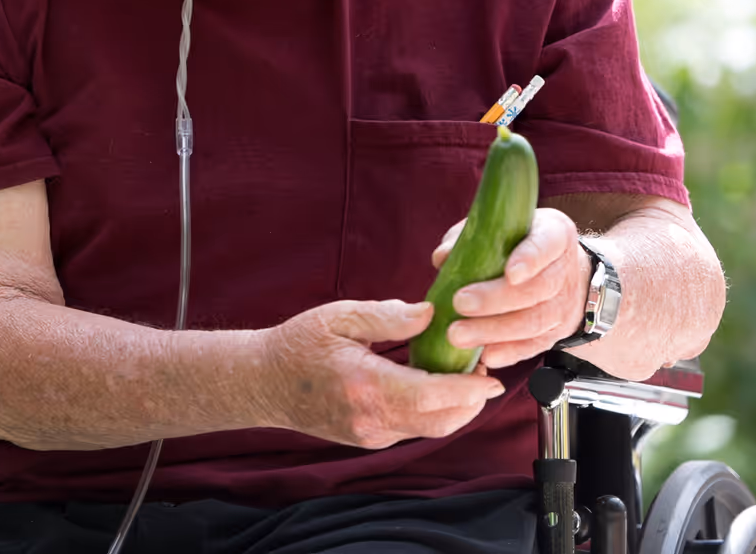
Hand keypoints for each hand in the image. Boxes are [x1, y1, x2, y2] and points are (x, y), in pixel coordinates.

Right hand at [253, 298, 504, 448]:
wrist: (264, 382)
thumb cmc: (298, 344)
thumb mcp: (340, 317)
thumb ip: (387, 316)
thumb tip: (431, 315)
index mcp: (365, 384)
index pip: (432, 396)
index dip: (469, 389)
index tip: (491, 375)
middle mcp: (370, 418)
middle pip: (440, 421)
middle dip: (472, 402)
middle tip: (485, 374)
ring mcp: (370, 434)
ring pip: (430, 430)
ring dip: (454, 409)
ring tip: (465, 380)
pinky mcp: (369, 439)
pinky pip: (412, 429)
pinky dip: (432, 412)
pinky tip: (432, 386)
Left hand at [430, 207, 590, 368]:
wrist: (565, 269)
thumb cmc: (523, 242)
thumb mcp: (505, 227)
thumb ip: (474, 237)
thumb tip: (442, 257)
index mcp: (554, 235)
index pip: (545, 246)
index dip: (529, 260)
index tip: (510, 273)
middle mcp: (564, 271)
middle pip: (536, 290)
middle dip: (496, 300)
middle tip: (460, 303)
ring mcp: (563, 305)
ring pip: (534, 322)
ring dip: (495, 331)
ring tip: (459, 334)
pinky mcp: (556, 332)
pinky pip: (534, 346)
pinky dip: (509, 352)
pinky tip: (485, 355)